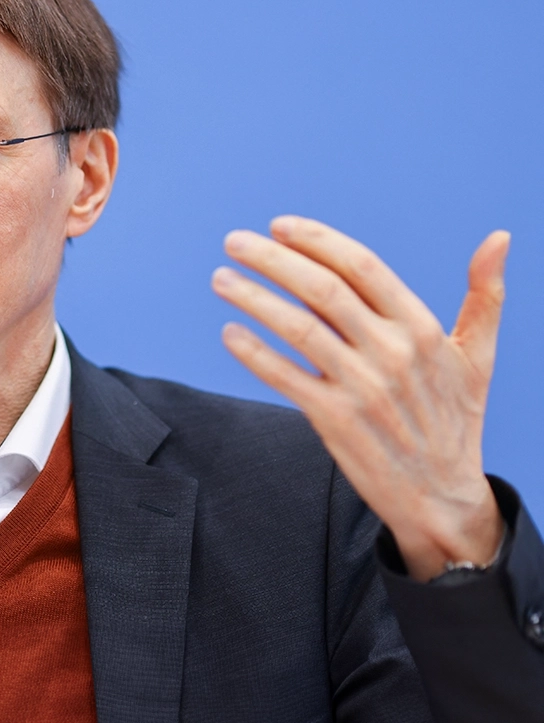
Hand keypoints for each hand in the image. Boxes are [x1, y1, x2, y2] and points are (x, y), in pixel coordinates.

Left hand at [211, 216, 507, 581]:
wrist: (442, 497)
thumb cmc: (454, 417)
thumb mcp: (476, 356)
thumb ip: (485, 295)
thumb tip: (500, 238)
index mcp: (422, 329)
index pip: (362, 267)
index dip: (317, 241)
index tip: (279, 225)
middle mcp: (393, 354)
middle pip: (323, 290)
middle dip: (273, 260)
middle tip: (235, 241)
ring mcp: (363, 388)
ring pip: (298, 329)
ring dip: (253, 299)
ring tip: (221, 278)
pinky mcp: (336, 421)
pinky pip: (286, 378)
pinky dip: (254, 354)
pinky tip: (230, 332)